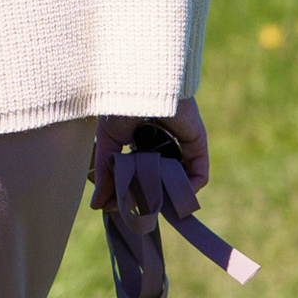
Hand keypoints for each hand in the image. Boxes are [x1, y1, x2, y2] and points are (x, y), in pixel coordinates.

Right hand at [89, 94, 207, 208]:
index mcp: (142, 137)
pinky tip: (176, 195)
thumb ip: (106, 177)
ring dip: (172, 194)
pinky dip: (190, 187)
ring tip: (158, 205)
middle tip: (142, 210)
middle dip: (154, 196)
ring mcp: (182, 140)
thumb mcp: (108, 147)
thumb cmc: (119, 107)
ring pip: (182, 176)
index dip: (135, 190)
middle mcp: (164, 139)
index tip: (122, 206)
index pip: (143, 171)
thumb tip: (98, 206)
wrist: (137, 87)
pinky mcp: (197, 140)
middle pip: (163, 176)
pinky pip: (200, 171)